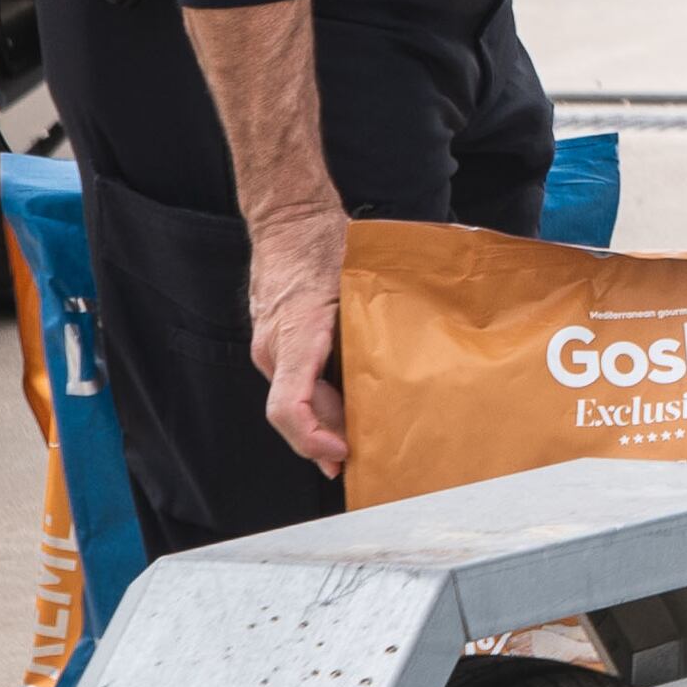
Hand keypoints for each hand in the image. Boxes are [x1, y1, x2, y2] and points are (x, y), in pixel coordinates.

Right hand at [252, 200, 352, 475]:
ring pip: (295, 402)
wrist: (289, 221)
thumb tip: (416, 357)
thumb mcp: (358, 284)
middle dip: (328, 443)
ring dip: (325, 425)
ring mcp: (270, 348)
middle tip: (369, 465)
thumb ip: (375, 322)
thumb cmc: (325, 246)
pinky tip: (346, 415)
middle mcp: (275, 349)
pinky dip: (318, 404)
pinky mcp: (276, 344)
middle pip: (297, 413)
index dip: (312, 439)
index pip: (288, 406)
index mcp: (296, 337)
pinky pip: (294, 385)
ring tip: (362, 447)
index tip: (341, 454)